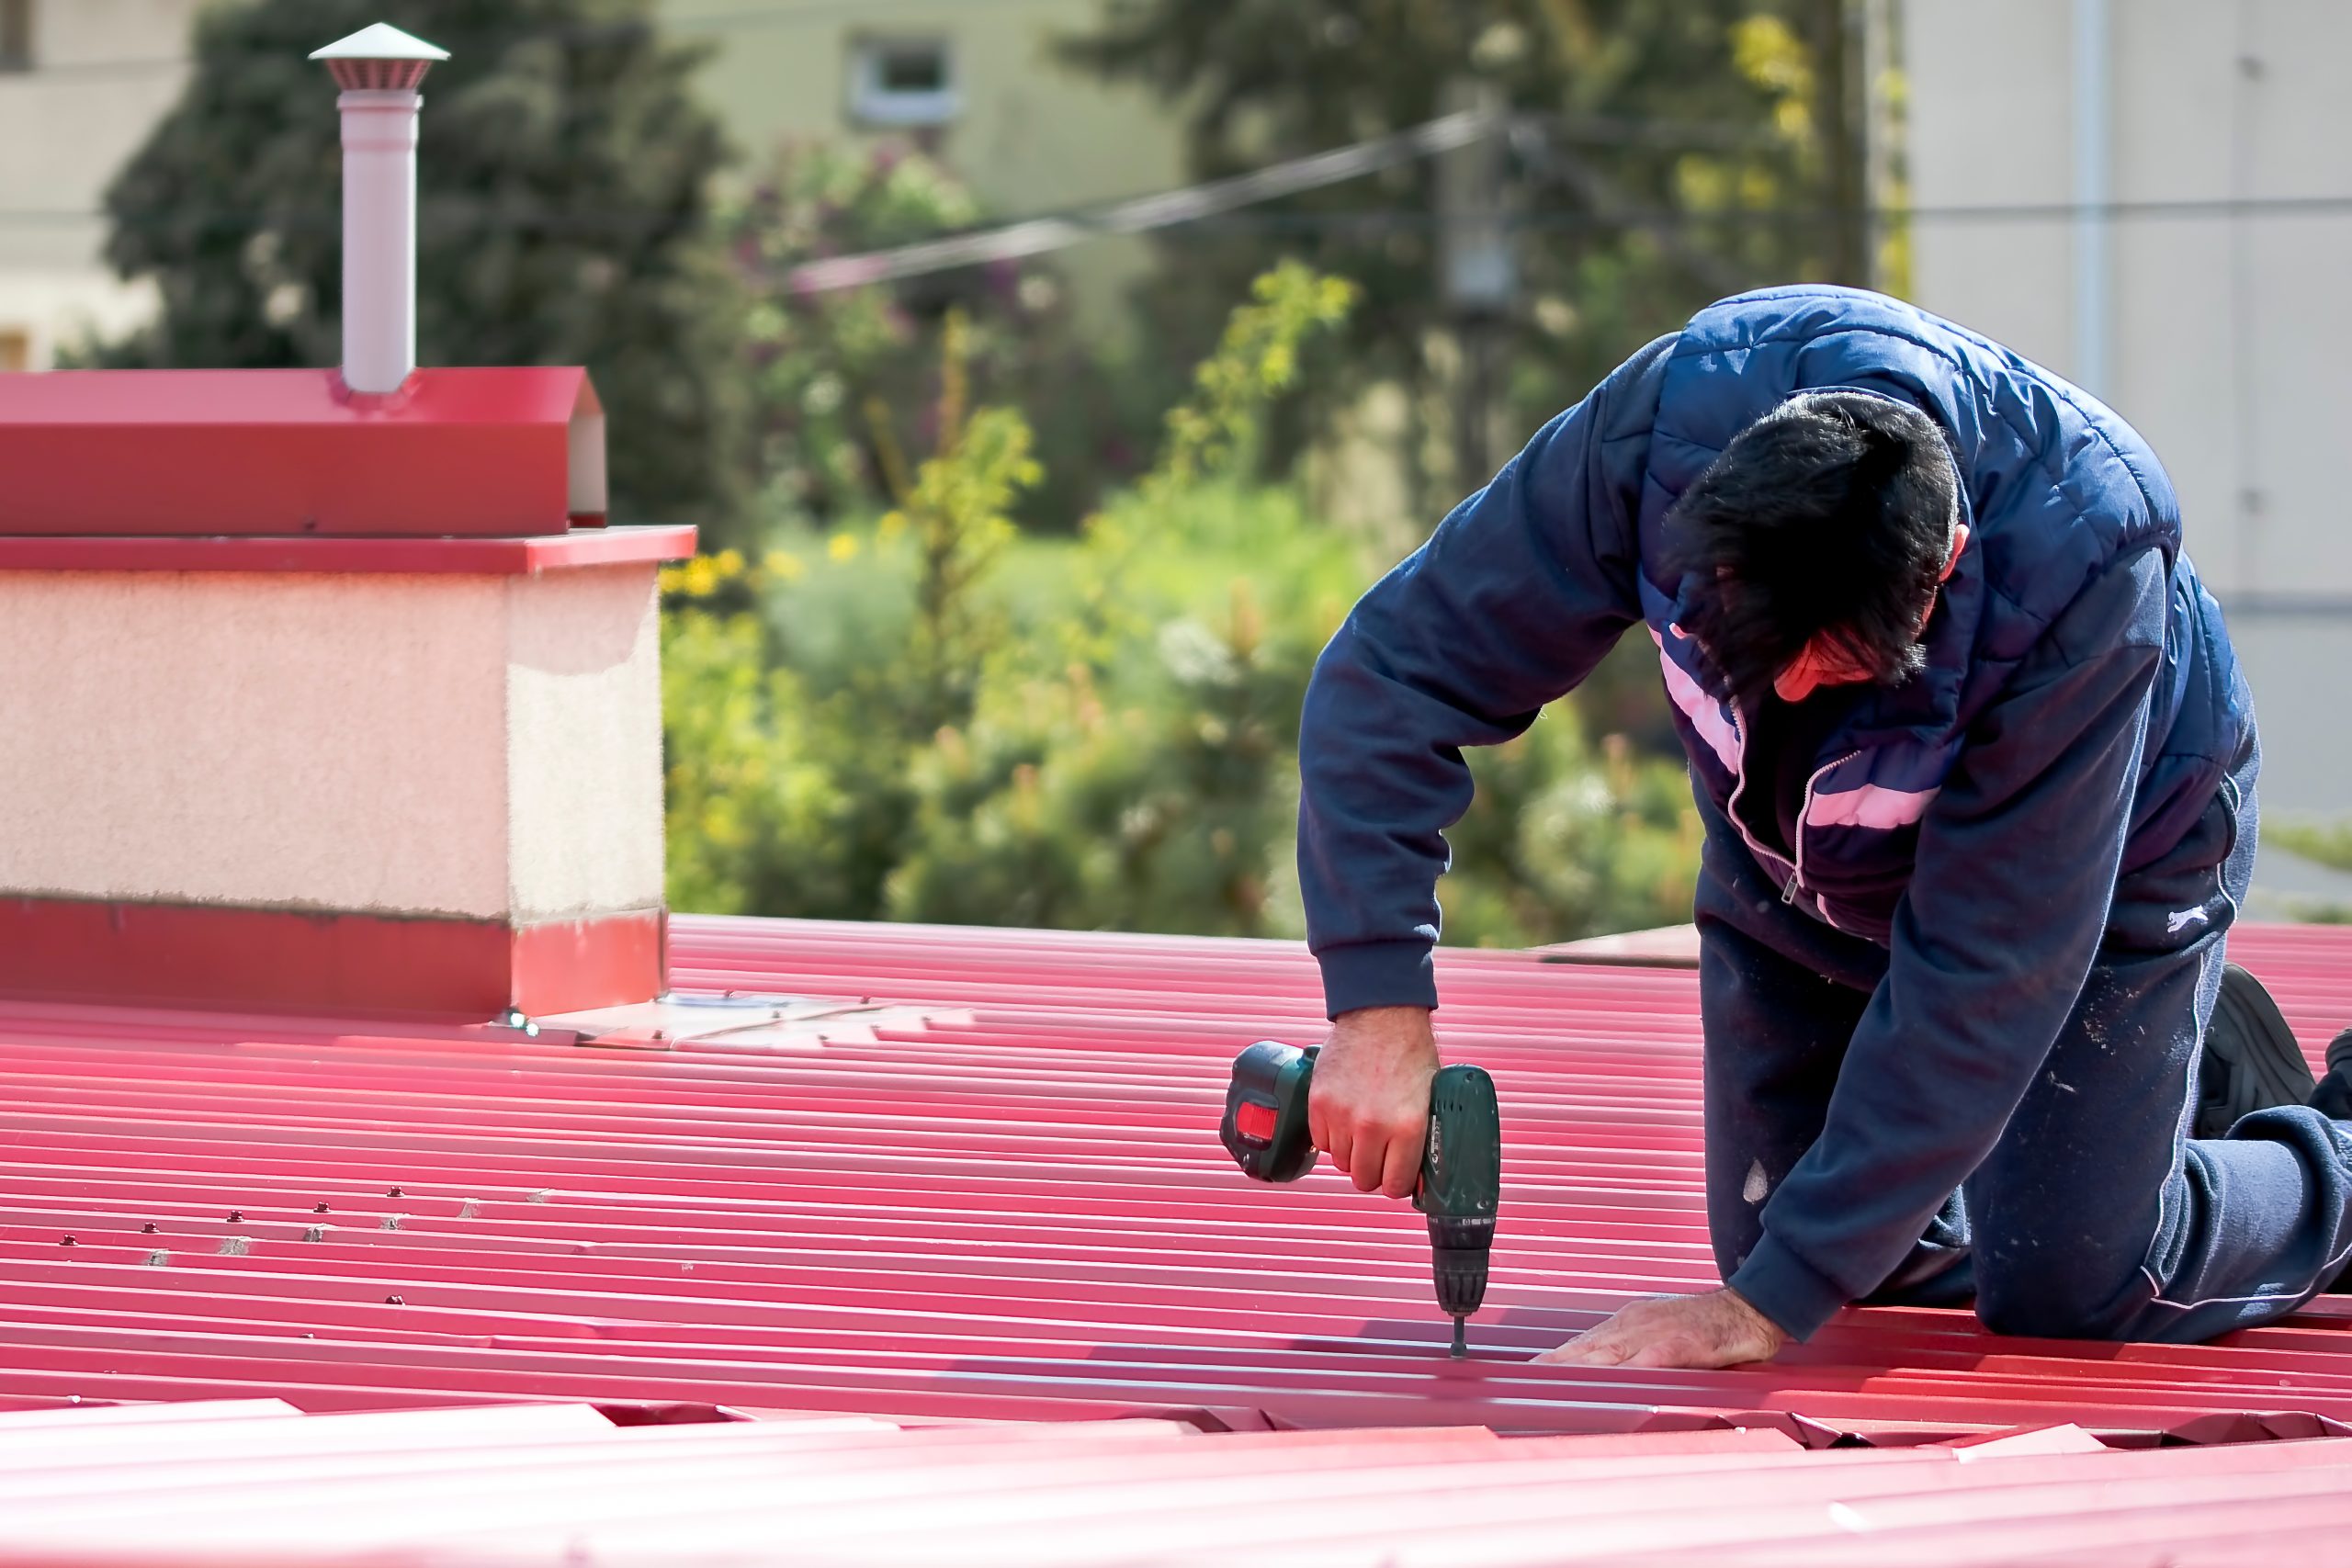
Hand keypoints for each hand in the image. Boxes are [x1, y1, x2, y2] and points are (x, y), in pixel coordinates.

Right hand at [1309, 1005, 1437, 1198]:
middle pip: (1363, 1179)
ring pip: (1341, 1162)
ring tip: (1362, 1131)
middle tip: (1378, 1156)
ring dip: (1351, 1152)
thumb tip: (1418, 1175)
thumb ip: (1422, 1136)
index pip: (1394, 1185)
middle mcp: (1372, 1125)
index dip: (1396, 1184)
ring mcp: (1341, 1114)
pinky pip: (1321, 1141)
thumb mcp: (1430, 1097)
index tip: (1395, 1177)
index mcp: (1407, 1126)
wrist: (1380, 1014)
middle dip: (1372, 1172)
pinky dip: (1332, 1136)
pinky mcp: (1318, 1103)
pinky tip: (1345, 1119)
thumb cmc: (1410, 1052)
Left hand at [1533, 1288, 1788, 1369]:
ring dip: (1579, 1367)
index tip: (1527, 1373)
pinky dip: (1630, 1371)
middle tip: (1526, 1379)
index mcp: (1625, 1325)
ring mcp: (1655, 1334)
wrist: (1746, 1309)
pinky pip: (1650, 1360)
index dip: (1554, 1361)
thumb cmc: (1703, 1326)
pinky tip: (1614, 1381)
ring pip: (1609, 1353)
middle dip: (1555, 1365)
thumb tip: (1603, 1374)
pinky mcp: (1681, 1344)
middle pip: (1586, 1349)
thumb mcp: (1658, 1336)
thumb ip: (1631, 1354)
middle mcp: (1632, 1326)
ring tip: (1552, 1380)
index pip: (1581, 1346)